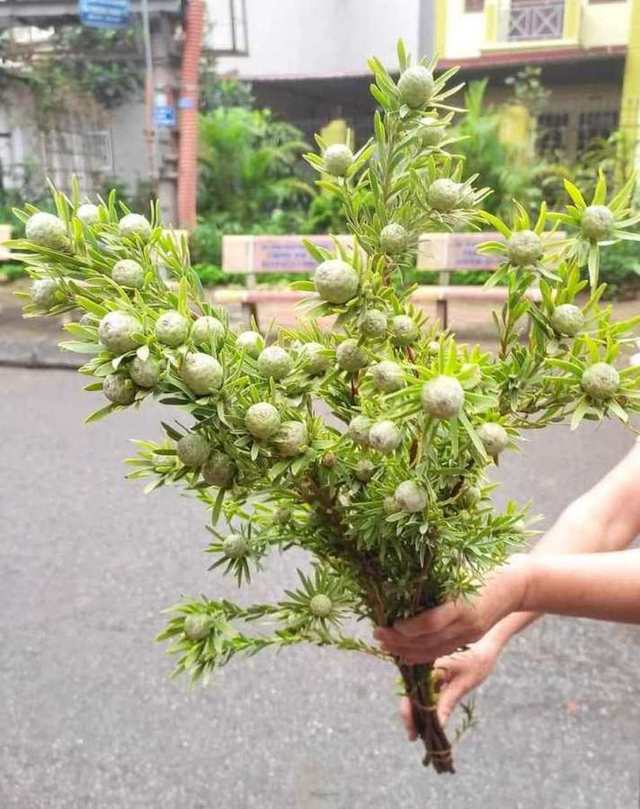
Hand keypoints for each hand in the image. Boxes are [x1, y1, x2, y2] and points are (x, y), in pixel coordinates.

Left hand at [375, 555, 528, 663]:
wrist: (518, 585)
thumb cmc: (486, 570)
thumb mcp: (460, 572)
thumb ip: (436, 581)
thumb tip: (402, 582)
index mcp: (461, 605)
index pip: (430, 623)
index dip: (408, 628)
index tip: (390, 625)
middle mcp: (465, 624)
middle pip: (428, 641)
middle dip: (400, 641)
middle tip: (377, 635)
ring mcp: (469, 633)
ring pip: (435, 650)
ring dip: (408, 651)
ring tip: (387, 646)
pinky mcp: (471, 637)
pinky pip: (444, 650)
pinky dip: (423, 653)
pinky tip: (408, 652)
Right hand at [399, 637, 499, 738]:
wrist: (485, 647)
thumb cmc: (477, 663)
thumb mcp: (464, 684)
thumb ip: (448, 702)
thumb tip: (438, 725)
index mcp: (427, 664)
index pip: (411, 693)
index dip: (409, 715)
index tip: (413, 735)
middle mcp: (422, 665)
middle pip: (409, 694)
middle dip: (410, 716)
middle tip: (414, 737)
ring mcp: (425, 668)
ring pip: (415, 693)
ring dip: (416, 711)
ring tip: (420, 731)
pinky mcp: (430, 672)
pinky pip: (422, 689)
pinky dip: (423, 704)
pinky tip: (427, 718)